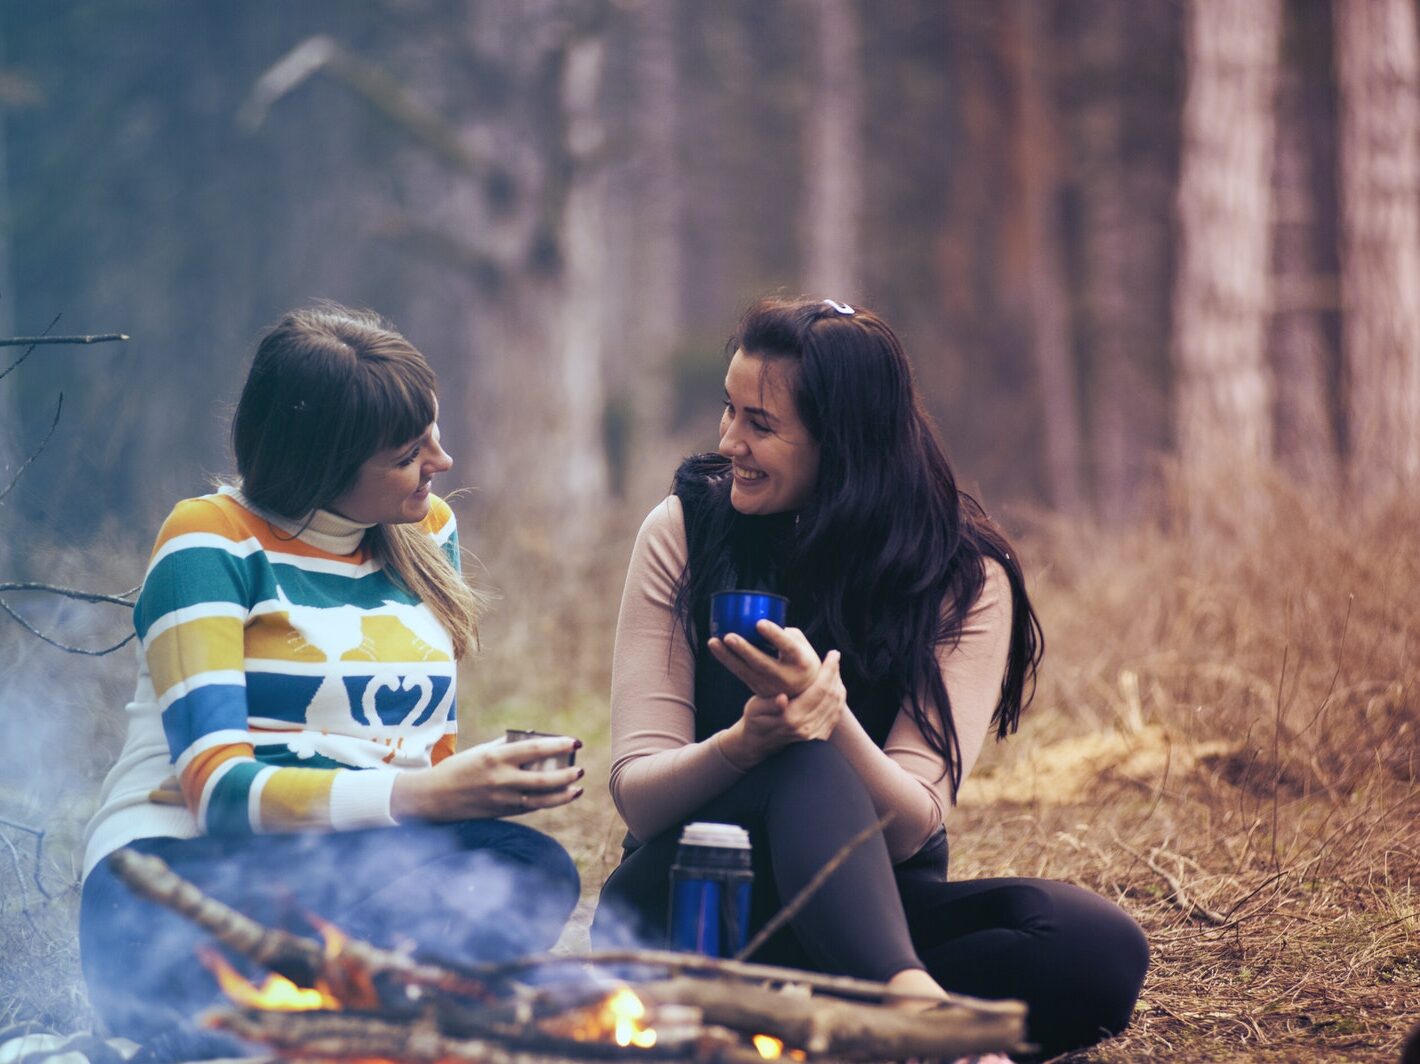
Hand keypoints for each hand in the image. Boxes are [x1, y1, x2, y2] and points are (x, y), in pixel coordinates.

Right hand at [391, 735, 582, 821]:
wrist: (434, 798)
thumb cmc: (459, 768)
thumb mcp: (482, 751)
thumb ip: (508, 746)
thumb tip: (535, 739)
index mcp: (496, 757)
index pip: (534, 749)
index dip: (558, 745)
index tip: (576, 741)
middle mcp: (501, 779)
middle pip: (543, 779)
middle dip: (566, 774)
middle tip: (580, 768)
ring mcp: (502, 799)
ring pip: (541, 799)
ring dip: (563, 794)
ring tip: (578, 788)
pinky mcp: (502, 813)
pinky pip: (531, 808)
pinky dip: (548, 802)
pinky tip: (562, 797)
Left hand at [708, 621, 819, 697]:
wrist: (805, 692)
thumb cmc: (802, 659)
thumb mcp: (802, 645)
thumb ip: (784, 632)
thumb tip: (759, 619)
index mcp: (801, 662)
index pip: (787, 647)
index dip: (774, 635)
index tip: (760, 623)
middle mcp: (786, 677)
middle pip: (762, 663)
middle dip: (744, 650)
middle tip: (728, 636)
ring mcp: (771, 687)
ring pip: (746, 672)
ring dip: (727, 657)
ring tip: (713, 642)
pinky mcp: (758, 690)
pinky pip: (740, 674)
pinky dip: (727, 661)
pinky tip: (716, 648)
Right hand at [720, 650, 846, 767]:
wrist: (758, 744)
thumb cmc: (755, 720)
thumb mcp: (755, 709)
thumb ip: (769, 704)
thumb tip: (781, 699)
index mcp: (792, 718)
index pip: (819, 690)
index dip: (829, 670)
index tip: (833, 654)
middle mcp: (807, 728)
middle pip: (831, 696)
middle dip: (835, 673)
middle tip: (835, 656)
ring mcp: (815, 735)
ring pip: (836, 705)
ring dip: (838, 684)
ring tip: (835, 668)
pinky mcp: (819, 738)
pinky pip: (836, 714)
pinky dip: (839, 698)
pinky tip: (836, 686)